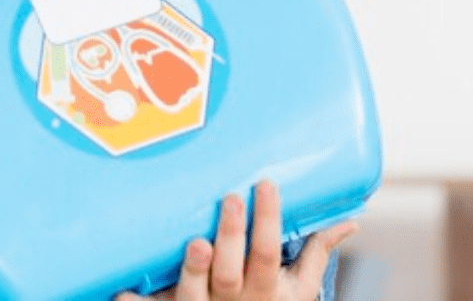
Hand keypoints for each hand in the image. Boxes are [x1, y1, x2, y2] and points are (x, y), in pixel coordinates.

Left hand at [114, 181, 356, 300]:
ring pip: (194, 293)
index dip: (267, 222)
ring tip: (195, 241)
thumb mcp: (299, 290)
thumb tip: (352, 220)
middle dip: (231, 237)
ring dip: (194, 269)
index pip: (268, 254)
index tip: (264, 183)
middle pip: (230, 272)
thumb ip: (317, 253)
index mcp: (265, 293)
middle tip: (227, 198)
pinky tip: (120, 292)